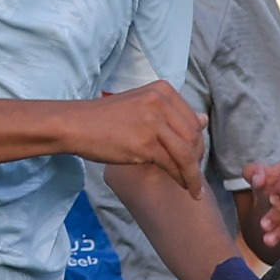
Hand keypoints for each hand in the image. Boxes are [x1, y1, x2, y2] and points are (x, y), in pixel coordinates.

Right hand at [73, 81, 204, 193]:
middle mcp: (161, 101)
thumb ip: (170, 114)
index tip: (193, 160)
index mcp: (162, 90)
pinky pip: (174, 164)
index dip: (197, 144)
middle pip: (194, 136)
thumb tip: (204, 119)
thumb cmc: (104, 119)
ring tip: (194, 188)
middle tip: (194, 177)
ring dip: (194, 174)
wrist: (74, 125)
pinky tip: (185, 188)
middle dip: (197, 160)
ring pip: (187, 152)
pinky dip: (183, 179)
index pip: (193, 121)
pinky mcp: (146, 142)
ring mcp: (153, 121)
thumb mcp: (140, 108)